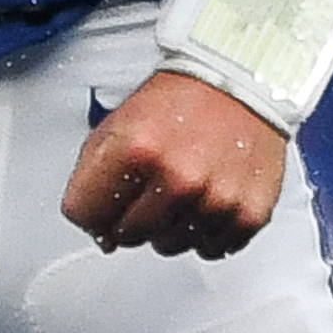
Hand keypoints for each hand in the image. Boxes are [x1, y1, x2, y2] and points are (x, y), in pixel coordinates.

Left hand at [65, 68, 288, 258]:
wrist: (239, 83)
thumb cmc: (180, 101)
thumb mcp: (118, 123)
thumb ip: (94, 178)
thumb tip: (100, 233)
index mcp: (137, 150)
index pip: (84, 214)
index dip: (90, 208)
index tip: (102, 201)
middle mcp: (178, 178)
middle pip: (126, 236)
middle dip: (128, 217)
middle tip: (146, 188)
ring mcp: (214, 199)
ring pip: (167, 246)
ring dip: (167, 227)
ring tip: (180, 189)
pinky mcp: (247, 213)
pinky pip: (210, 248)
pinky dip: (204, 233)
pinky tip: (205, 201)